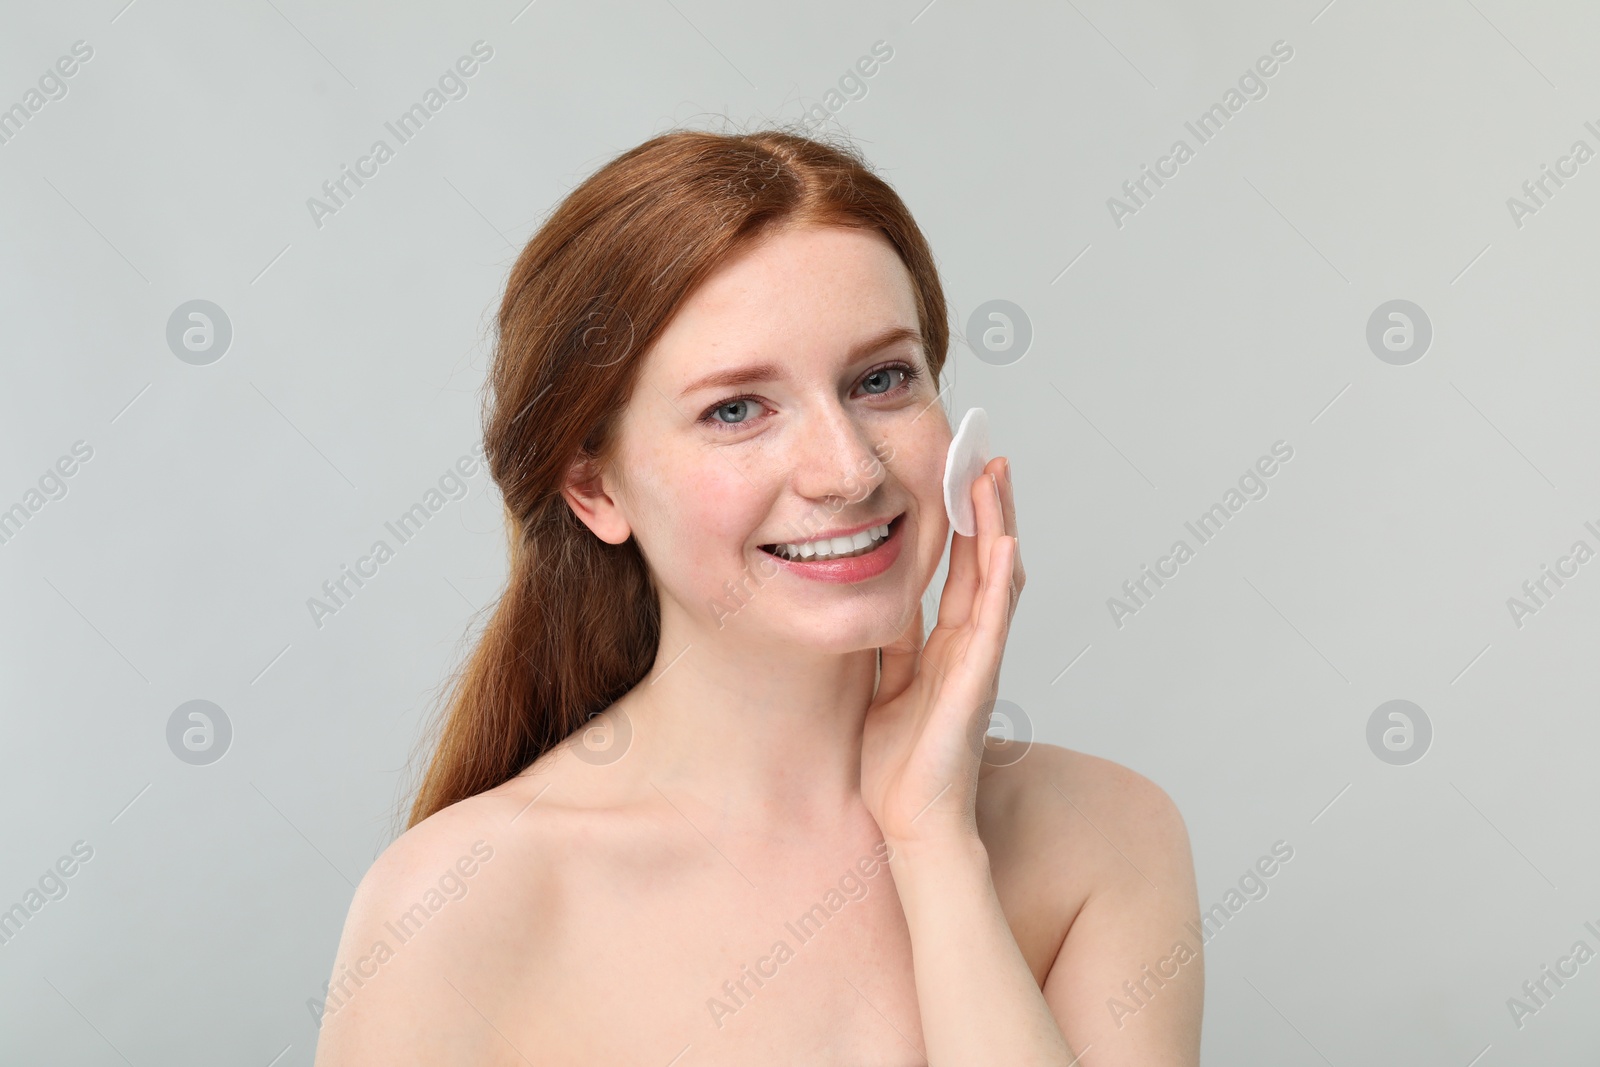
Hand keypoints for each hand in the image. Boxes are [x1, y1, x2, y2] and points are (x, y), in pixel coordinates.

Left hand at [860, 456, 1023, 849]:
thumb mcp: (886, 686)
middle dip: (987, 506)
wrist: (912, 824)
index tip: (961, 473)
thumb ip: (894, 644)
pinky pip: (992, 622)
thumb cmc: (898, 766)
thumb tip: (886, 600)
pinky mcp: (976, 682)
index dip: (964, 521)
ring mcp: (979, 661)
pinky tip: (1003, 543)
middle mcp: (971, 646)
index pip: (962, 569)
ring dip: (997, 526)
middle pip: (986, 561)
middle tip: (985, 453)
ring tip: (994, 476)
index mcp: (948, 646)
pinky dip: (999, 581)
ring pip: (996, 580)